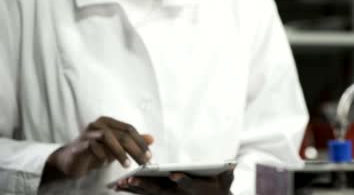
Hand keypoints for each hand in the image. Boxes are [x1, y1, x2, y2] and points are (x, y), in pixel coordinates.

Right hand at [41, 117, 153, 184]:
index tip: (149, 156)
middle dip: (135, 149)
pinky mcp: (80, 143)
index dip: (141, 142)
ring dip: (120, 153)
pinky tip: (105, 163)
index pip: (129, 129)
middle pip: (122, 134)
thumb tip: (152, 138)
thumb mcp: (117, 147)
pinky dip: (102, 156)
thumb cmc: (95, 152)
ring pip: (109, 137)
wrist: (71, 161)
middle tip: (144, 162)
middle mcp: (99, 123)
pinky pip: (94, 147)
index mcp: (109, 122)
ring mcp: (89, 132)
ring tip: (127, 165)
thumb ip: (133, 142)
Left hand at [115, 171, 233, 194]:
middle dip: (147, 185)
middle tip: (134, 179)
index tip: (175, 175)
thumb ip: (227, 175)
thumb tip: (232, 165)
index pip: (189, 186)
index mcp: (195, 190)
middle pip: (161, 191)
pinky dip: (132, 189)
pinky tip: (118, 185)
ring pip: (149, 193)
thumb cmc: (217, 190)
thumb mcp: (225, 182)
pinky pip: (144, 193)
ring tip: (121, 183)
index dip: (183, 181)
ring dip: (135, 189)